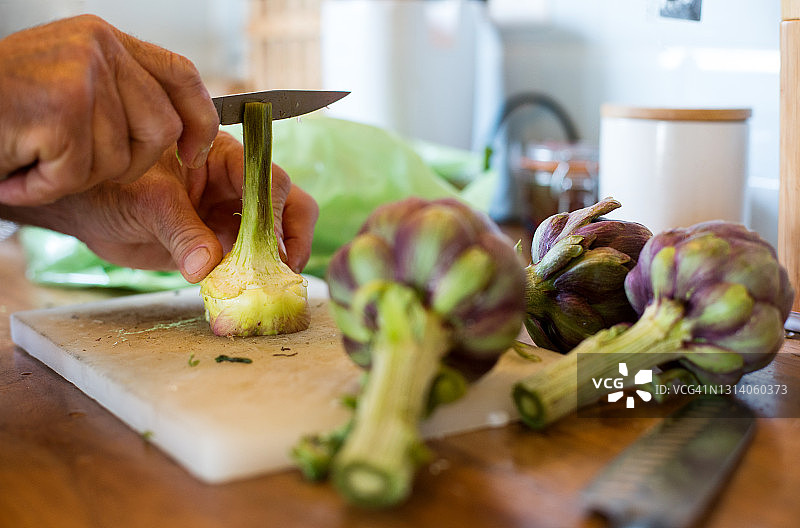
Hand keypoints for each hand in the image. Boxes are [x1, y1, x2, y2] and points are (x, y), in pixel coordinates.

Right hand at [0, 15, 218, 205]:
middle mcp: (98, 48)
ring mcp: (80, 74)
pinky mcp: (61, 107)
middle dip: (125, 164)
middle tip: (73, 159)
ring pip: (120, 160)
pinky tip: (19, 168)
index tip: (196, 152)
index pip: (182, 74)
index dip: (201, 119)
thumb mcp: (71, 88)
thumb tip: (185, 133)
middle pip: (161, 130)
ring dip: (75, 175)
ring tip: (35, 155)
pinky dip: (45, 185)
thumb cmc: (4, 110)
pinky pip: (79, 173)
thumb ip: (122, 97)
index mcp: (106, 41)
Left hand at [0, 132, 318, 281]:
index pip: (267, 177)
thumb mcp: (146, 201)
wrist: (86, 213)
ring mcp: (232, 217)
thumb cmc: (111, 187)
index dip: (275, 211)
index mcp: (223, 156)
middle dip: (289, 238)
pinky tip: (240, 297)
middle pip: (289, 205)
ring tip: (264, 287)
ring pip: (277, 236)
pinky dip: (250, 282)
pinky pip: (249, 264)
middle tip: (280, 270)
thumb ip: (180, 231)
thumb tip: (206, 266)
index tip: (270, 246)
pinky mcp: (221, 247)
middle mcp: (236, 185)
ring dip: (275, 263)